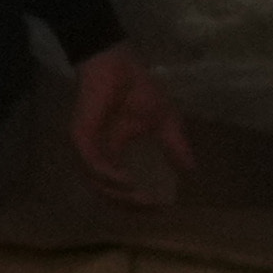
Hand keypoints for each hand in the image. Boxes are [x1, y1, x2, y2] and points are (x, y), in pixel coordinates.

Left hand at [64, 40, 194, 206]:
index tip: (162, 206)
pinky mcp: (81, 138)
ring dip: (120, 195)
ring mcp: (88, 148)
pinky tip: (128, 181)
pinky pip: (92, 165)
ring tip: (143, 198)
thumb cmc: (140, 90)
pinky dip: (109, 176)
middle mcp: (99, 156)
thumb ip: (175, 146)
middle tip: (153, 206)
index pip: (123, 186)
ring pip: (97, 183)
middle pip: (108, 192)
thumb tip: (191, 169)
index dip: (140, 200)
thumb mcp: (165, 122)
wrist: (120, 66)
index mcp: (116, 154)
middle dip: (130, 204)